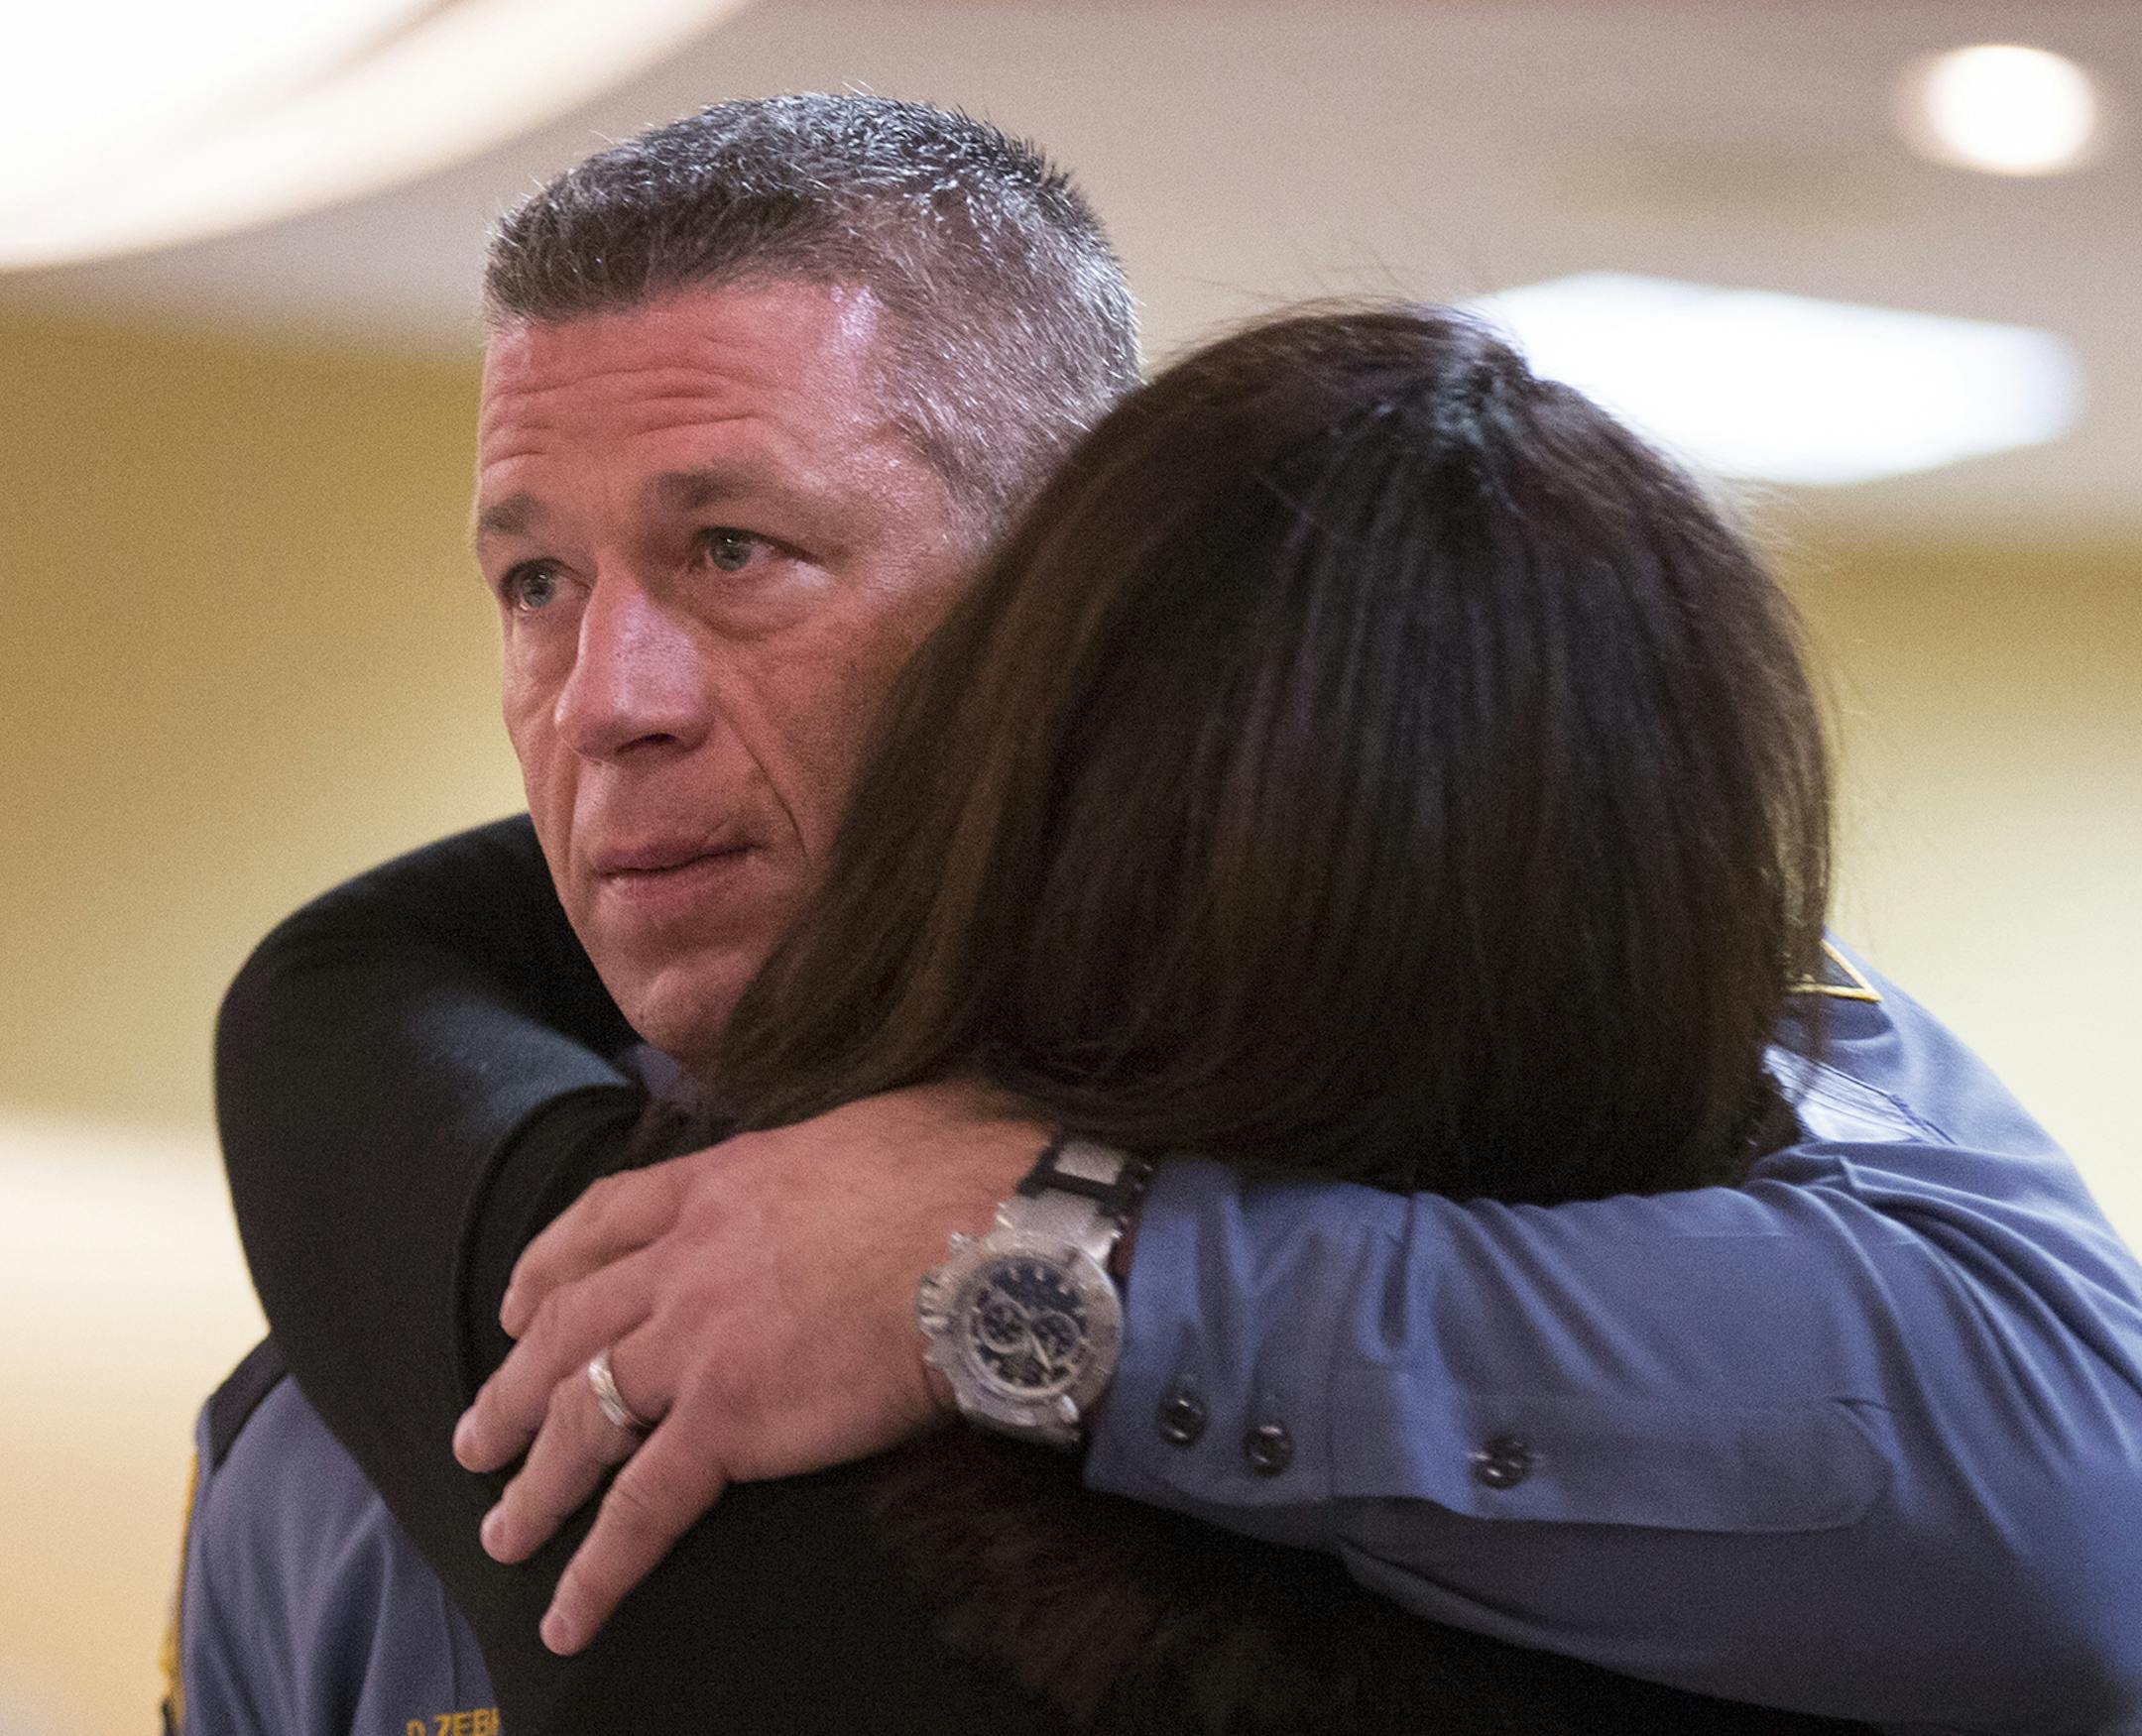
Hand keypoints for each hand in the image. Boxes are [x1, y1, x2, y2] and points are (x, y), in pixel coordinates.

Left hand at [451, 1079, 1042, 1653]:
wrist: (993, 1237)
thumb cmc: (968, 1169)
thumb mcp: (885, 1116)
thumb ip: (847, 1137)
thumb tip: (886, 1136)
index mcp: (723, 1182)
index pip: (606, 1219)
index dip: (550, 1264)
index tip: (519, 1303)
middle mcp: (688, 1259)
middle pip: (571, 1324)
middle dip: (516, 1384)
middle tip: (479, 1433)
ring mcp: (699, 1340)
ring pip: (585, 1414)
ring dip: (535, 1480)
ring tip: (502, 1530)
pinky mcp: (730, 1419)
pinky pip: (644, 1505)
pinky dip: (600, 1566)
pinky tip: (570, 1615)